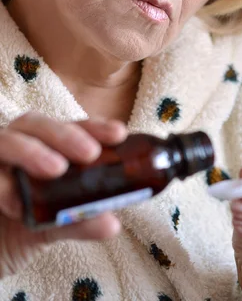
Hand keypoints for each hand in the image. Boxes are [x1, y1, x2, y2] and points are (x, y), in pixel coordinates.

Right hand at [0, 111, 127, 277]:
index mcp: (41, 147)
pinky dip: (1, 184)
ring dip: (32, 151)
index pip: (69, 128)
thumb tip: (111, 223)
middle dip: (65, 135)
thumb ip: (78, 220)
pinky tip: (15, 203)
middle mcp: (15, 146)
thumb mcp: (52, 226)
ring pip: (6, 140)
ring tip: (56, 169)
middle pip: (36, 124)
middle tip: (90, 153)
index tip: (119, 134)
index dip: (94, 127)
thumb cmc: (16, 228)